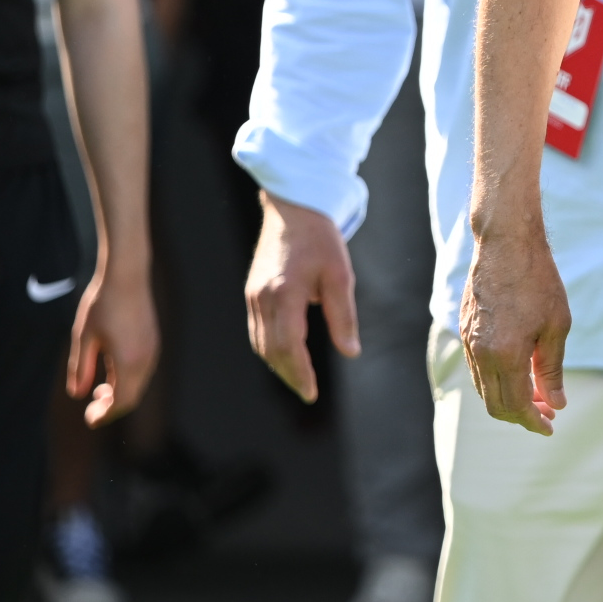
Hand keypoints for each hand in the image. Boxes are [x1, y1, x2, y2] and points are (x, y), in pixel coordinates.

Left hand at [68, 255, 160, 426]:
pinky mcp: (153, 341)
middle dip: (112, 407)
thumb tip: (77, 394)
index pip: (120, 402)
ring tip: (99, 391)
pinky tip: (112, 371)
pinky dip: (128, 380)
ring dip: (121, 393)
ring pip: (139, 385)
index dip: (105, 415)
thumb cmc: (102, 303)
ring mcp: (153, 350)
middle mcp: (145, 359)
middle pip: (131, 397)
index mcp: (128, 361)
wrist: (127, 274)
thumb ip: (81, 367)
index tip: (90, 420)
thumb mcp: (84, 336)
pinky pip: (143, 371)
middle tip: (92, 409)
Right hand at [244, 193, 361, 403]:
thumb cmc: (320, 240)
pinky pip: (256, 329)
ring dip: (277, 364)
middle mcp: (263, 298)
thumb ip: (343, 316)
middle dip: (289, 374)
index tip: (311, 393)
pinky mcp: (251, 292)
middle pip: (271, 350)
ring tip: (298, 377)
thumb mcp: (339, 275)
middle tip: (307, 391)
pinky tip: (284, 354)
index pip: (288, 346)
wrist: (292, 208)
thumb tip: (351, 352)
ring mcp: (253, 295)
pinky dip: (269, 347)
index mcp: (285, 293)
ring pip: (260, 342)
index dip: (300, 373)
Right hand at [460, 215, 570, 435]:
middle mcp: (481, 353)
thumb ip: (552, 370)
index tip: (550, 426)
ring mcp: (470, 341)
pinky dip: (496, 380)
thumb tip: (556, 403)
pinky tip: (517, 372)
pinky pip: (477, 368)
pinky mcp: (465, 329)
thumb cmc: (538, 281)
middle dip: (521, 415)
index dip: (534, 421)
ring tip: (536, 394)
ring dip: (508, 399)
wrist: (506, 243)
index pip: (516, 406)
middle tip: (547, 412)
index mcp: (505, 355)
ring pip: (484, 388)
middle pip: (495, 405)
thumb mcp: (557, 326)